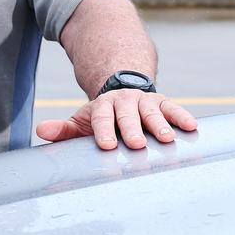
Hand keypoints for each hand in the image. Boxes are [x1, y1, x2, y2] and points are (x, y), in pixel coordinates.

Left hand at [35, 90, 196, 150]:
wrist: (123, 89)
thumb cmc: (103, 116)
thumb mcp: (83, 120)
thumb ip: (64, 129)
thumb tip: (42, 130)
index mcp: (103, 107)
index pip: (102, 118)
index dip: (104, 131)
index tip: (107, 145)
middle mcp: (125, 102)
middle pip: (128, 115)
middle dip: (132, 129)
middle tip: (136, 144)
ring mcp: (145, 102)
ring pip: (152, 112)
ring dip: (160, 124)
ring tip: (166, 139)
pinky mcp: (163, 103)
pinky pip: (174, 108)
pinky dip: (182, 117)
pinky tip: (191, 127)